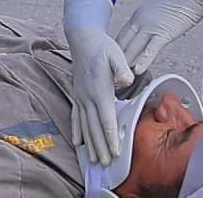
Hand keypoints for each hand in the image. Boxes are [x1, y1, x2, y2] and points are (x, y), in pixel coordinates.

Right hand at [63, 0, 134, 165]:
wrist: (83, 38)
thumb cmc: (102, 47)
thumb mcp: (115, 54)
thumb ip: (121, 68)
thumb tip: (127, 80)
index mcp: (100, 90)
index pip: (107, 119)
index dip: (111, 137)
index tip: (115, 152)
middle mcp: (88, 97)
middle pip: (95, 128)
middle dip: (101, 147)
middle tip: (106, 164)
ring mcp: (80, 97)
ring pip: (85, 126)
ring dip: (89, 144)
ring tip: (92, 159)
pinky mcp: (77, 94)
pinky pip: (75, 117)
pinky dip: (77, 131)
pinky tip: (77, 142)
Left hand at [116, 0, 202, 74]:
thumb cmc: (178, 4)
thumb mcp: (155, 13)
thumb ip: (147, 25)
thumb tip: (144, 38)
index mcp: (137, 17)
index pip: (121, 37)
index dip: (114, 52)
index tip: (111, 64)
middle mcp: (139, 21)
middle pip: (123, 44)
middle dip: (116, 61)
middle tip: (111, 75)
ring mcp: (150, 27)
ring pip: (133, 48)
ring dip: (126, 64)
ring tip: (121, 79)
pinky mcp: (163, 33)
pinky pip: (150, 49)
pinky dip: (143, 60)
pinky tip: (138, 70)